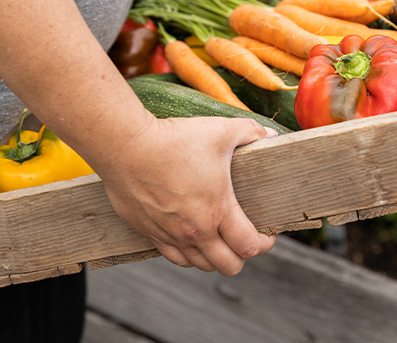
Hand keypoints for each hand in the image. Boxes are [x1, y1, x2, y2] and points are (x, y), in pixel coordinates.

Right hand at [101, 116, 277, 275]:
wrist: (126, 146)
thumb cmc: (173, 140)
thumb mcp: (220, 130)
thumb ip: (250, 132)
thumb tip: (270, 135)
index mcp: (217, 210)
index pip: (249, 246)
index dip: (265, 243)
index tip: (268, 232)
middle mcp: (195, 230)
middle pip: (228, 265)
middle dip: (242, 256)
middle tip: (244, 238)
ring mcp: (170, 234)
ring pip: (200, 265)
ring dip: (214, 257)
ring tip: (220, 240)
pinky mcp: (148, 231)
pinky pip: (173, 257)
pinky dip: (187, 254)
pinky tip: (190, 238)